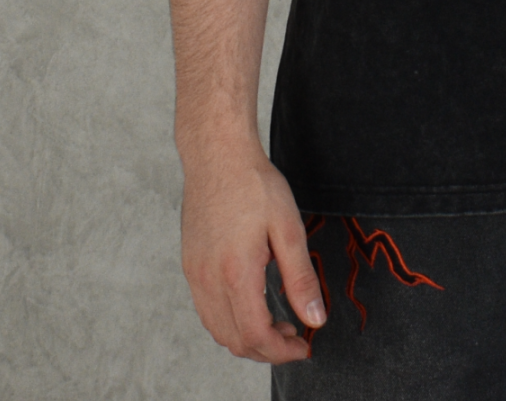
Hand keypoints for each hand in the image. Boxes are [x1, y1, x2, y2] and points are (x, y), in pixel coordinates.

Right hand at [179, 135, 325, 363]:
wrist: (217, 155)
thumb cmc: (254, 184)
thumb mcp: (288, 227)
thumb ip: (301, 278)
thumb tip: (315, 318)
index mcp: (236, 273)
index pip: (256, 335)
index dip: (282, 351)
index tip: (305, 345)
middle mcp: (208, 280)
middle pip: (235, 341)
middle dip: (267, 350)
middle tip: (295, 337)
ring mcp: (195, 274)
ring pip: (217, 330)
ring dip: (247, 338)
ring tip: (277, 324)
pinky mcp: (190, 265)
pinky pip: (207, 310)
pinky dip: (230, 322)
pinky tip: (252, 305)